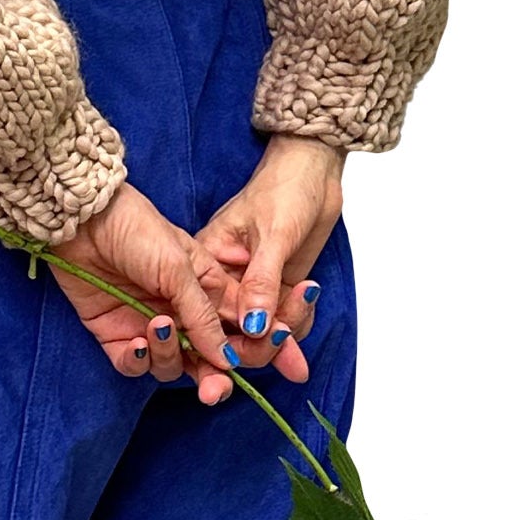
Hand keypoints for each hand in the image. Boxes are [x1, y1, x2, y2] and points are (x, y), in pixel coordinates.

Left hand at [50, 181, 242, 404]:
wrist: (83, 222)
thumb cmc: (137, 229)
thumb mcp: (178, 267)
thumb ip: (203, 316)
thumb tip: (229, 360)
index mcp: (206, 289)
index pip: (238, 328)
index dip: (252, 349)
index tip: (261, 360)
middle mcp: (181, 312)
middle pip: (207, 359)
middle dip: (215, 378)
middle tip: (214, 388)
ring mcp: (148, 326)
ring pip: (172, 366)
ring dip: (169, 356)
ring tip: (157, 326)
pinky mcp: (115, 335)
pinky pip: (134, 365)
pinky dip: (138, 362)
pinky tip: (136, 343)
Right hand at [191, 134, 345, 385]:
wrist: (313, 171)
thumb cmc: (284, 188)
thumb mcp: (273, 234)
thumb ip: (262, 282)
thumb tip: (254, 328)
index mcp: (205, 263)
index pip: (209, 315)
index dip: (230, 338)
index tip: (260, 346)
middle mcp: (222, 280)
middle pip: (232, 331)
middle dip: (262, 344)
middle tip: (289, 349)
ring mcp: (250, 286)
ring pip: (260, 331)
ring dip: (285, 331)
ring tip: (304, 302)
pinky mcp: (274, 288)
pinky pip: (281, 320)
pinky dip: (296, 320)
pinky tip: (307, 300)